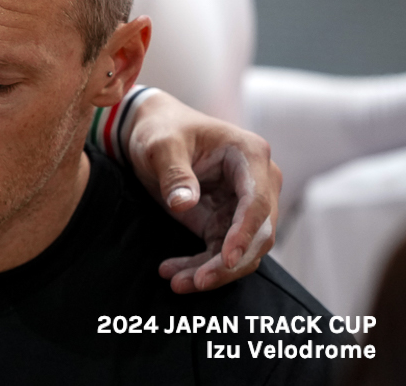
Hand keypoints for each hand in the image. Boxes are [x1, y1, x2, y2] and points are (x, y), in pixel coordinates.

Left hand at [122, 90, 279, 292]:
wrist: (153, 130)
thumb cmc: (161, 129)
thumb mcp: (160, 144)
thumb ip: (174, 172)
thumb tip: (184, 204)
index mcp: (250, 155)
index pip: (258, 202)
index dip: (245, 233)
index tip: (227, 259)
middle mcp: (258, 182)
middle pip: (258, 234)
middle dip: (228, 263)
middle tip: (196, 281)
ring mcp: (246, 205)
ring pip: (243, 250)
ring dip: (214, 271)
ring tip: (177, 282)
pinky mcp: (228, 221)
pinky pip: (222, 252)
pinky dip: (202, 266)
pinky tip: (174, 273)